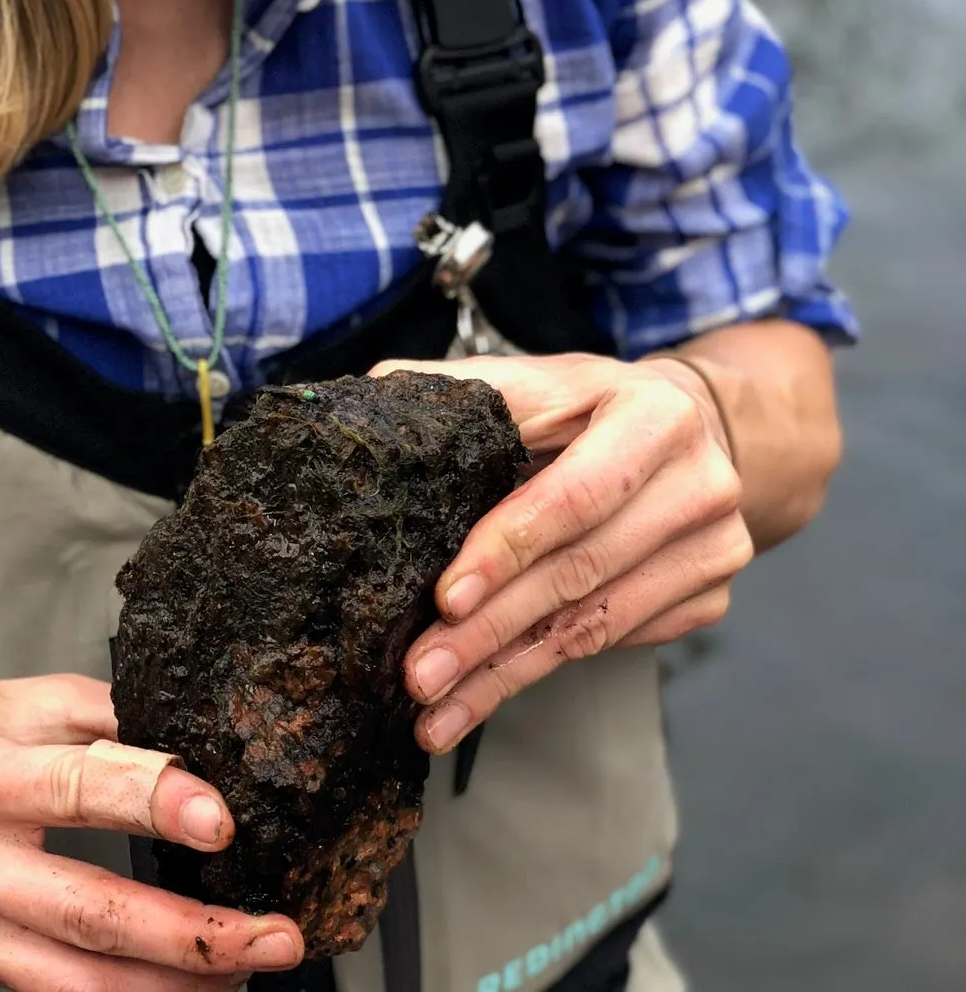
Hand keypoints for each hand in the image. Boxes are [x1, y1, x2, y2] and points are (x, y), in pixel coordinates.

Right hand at [0, 672, 304, 991]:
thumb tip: (197, 743)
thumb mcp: (23, 698)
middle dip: (191, 936)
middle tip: (275, 935)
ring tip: (246, 973)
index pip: (76, 789)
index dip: (153, 802)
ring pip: (78, 980)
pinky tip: (183, 988)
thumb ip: (106, 717)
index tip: (223, 821)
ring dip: (172, 987)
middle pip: (89, 912)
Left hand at [370, 352, 751, 751]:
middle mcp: (700, 484)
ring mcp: (715, 548)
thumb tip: (374, 404)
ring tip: (438, 709)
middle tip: (422, 674)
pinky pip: (613, 644)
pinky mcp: (708, 598)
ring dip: (507, 673)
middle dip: (491, 631)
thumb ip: (467, 391)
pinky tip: (484, 695)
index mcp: (654, 415)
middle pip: (580, 573)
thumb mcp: (539, 380)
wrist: (690, 429)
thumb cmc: (593, 406)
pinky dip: (541, 671)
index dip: (506, 549)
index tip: (445, 599)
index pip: (574, 496)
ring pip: (593, 625)